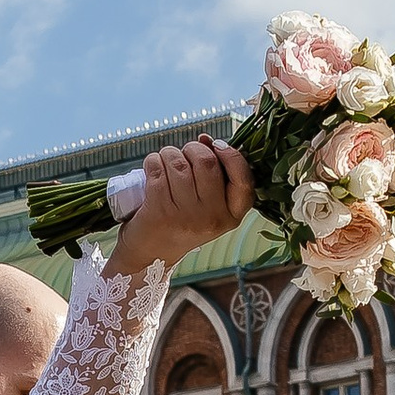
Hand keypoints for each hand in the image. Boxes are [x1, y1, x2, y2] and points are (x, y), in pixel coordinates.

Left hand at [106, 135, 255, 277]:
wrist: (150, 255)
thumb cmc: (181, 222)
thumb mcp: (207, 207)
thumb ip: (214, 176)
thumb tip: (206, 139)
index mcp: (231, 217)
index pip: (243, 180)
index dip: (231, 155)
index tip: (216, 145)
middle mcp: (211, 218)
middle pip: (207, 162)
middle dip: (192, 149)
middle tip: (183, 154)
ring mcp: (186, 217)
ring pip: (179, 163)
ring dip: (169, 154)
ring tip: (165, 161)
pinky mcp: (159, 212)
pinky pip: (157, 170)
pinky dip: (153, 161)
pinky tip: (152, 167)